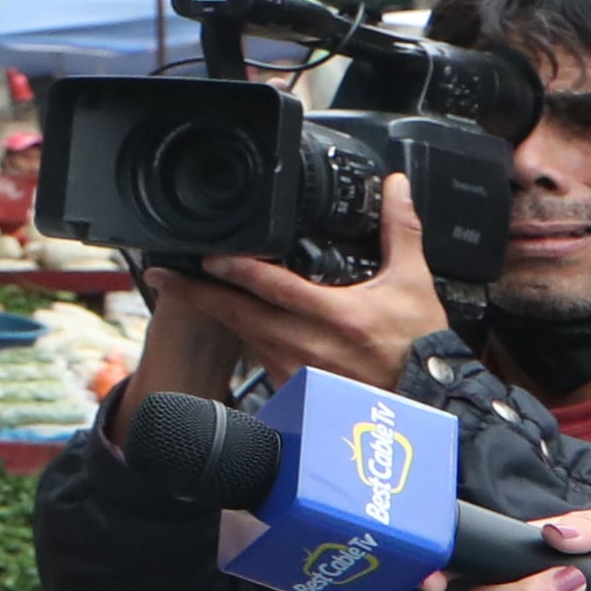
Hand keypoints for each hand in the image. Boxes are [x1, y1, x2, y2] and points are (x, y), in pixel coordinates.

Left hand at [178, 176, 444, 392]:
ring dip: (216, 313)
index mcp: (335, 316)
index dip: (234, 270)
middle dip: (196, 294)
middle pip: (239, 315)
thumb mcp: (413, 283)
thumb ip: (400, 231)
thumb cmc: (418, 346)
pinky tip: (227, 321)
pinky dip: (241, 337)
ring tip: (183, 290)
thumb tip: (396, 187)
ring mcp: (297, 370)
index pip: (272, 288)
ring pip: (244, 336)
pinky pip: (257, 358)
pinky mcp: (294, 389)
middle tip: (162, 275)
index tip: (204, 257)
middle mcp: (308, 345)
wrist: (428, 402)